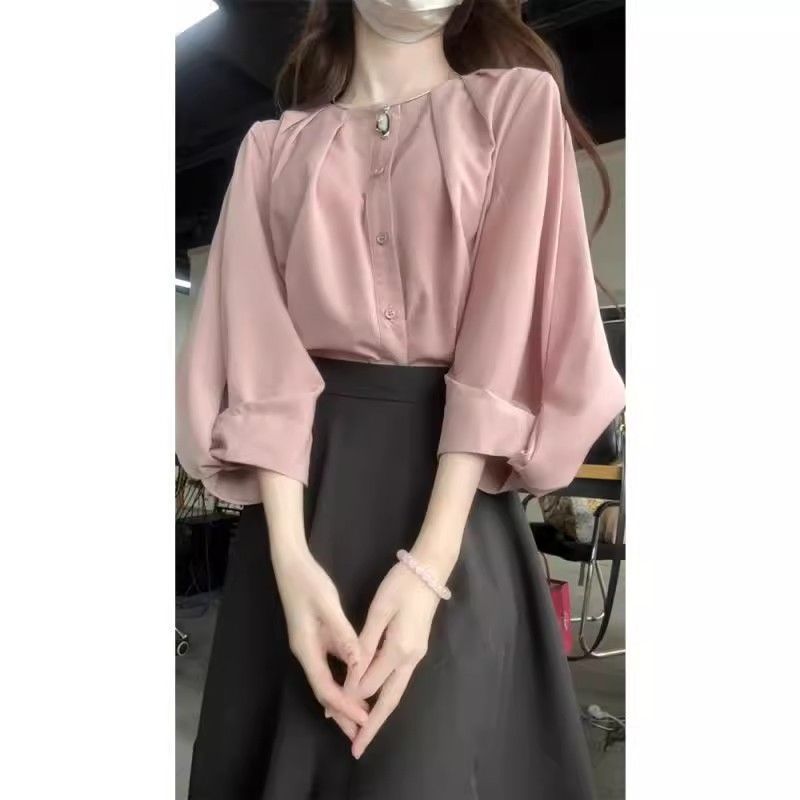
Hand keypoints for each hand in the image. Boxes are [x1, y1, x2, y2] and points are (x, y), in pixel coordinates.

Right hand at [271, 547, 368, 728]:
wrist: (290, 563)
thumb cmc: (308, 582)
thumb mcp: (328, 606)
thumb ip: (343, 634)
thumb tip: (359, 663)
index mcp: (306, 648)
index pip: (325, 688)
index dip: (344, 705)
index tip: (363, 718)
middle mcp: (306, 652)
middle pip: (324, 691)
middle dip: (342, 712)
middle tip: (361, 731)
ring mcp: (310, 645)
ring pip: (327, 680)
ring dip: (344, 698)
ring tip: (362, 714)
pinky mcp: (315, 636)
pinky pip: (330, 665)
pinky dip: (343, 678)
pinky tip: (357, 681)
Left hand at [346, 547, 452, 758]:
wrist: (431, 570)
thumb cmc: (402, 585)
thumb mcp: (380, 611)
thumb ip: (364, 645)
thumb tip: (353, 678)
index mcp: (399, 649)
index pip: (370, 683)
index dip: (350, 697)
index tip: (330, 711)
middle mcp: (411, 658)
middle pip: (390, 700)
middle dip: (372, 725)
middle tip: (357, 749)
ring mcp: (417, 654)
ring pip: (396, 692)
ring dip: (379, 713)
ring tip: (363, 733)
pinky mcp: (417, 648)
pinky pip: (399, 679)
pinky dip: (386, 695)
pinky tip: (376, 701)